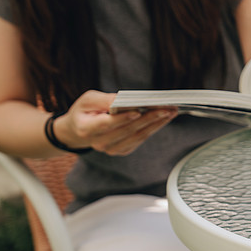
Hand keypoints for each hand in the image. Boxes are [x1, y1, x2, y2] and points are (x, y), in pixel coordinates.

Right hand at [53, 90, 176, 155]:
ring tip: (170, 112)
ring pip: (137, 136)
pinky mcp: (121, 150)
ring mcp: (111, 149)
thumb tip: (122, 100)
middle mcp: (99, 143)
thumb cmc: (84, 111)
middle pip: (128, 130)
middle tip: (166, 108)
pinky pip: (140, 140)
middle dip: (149, 118)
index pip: (107, 124)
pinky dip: (153, 128)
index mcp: (86, 129)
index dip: (123, 118)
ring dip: (156, 124)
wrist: (79, 130)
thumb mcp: (88, 100)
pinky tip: (163, 119)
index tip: (139, 110)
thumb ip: (103, 100)